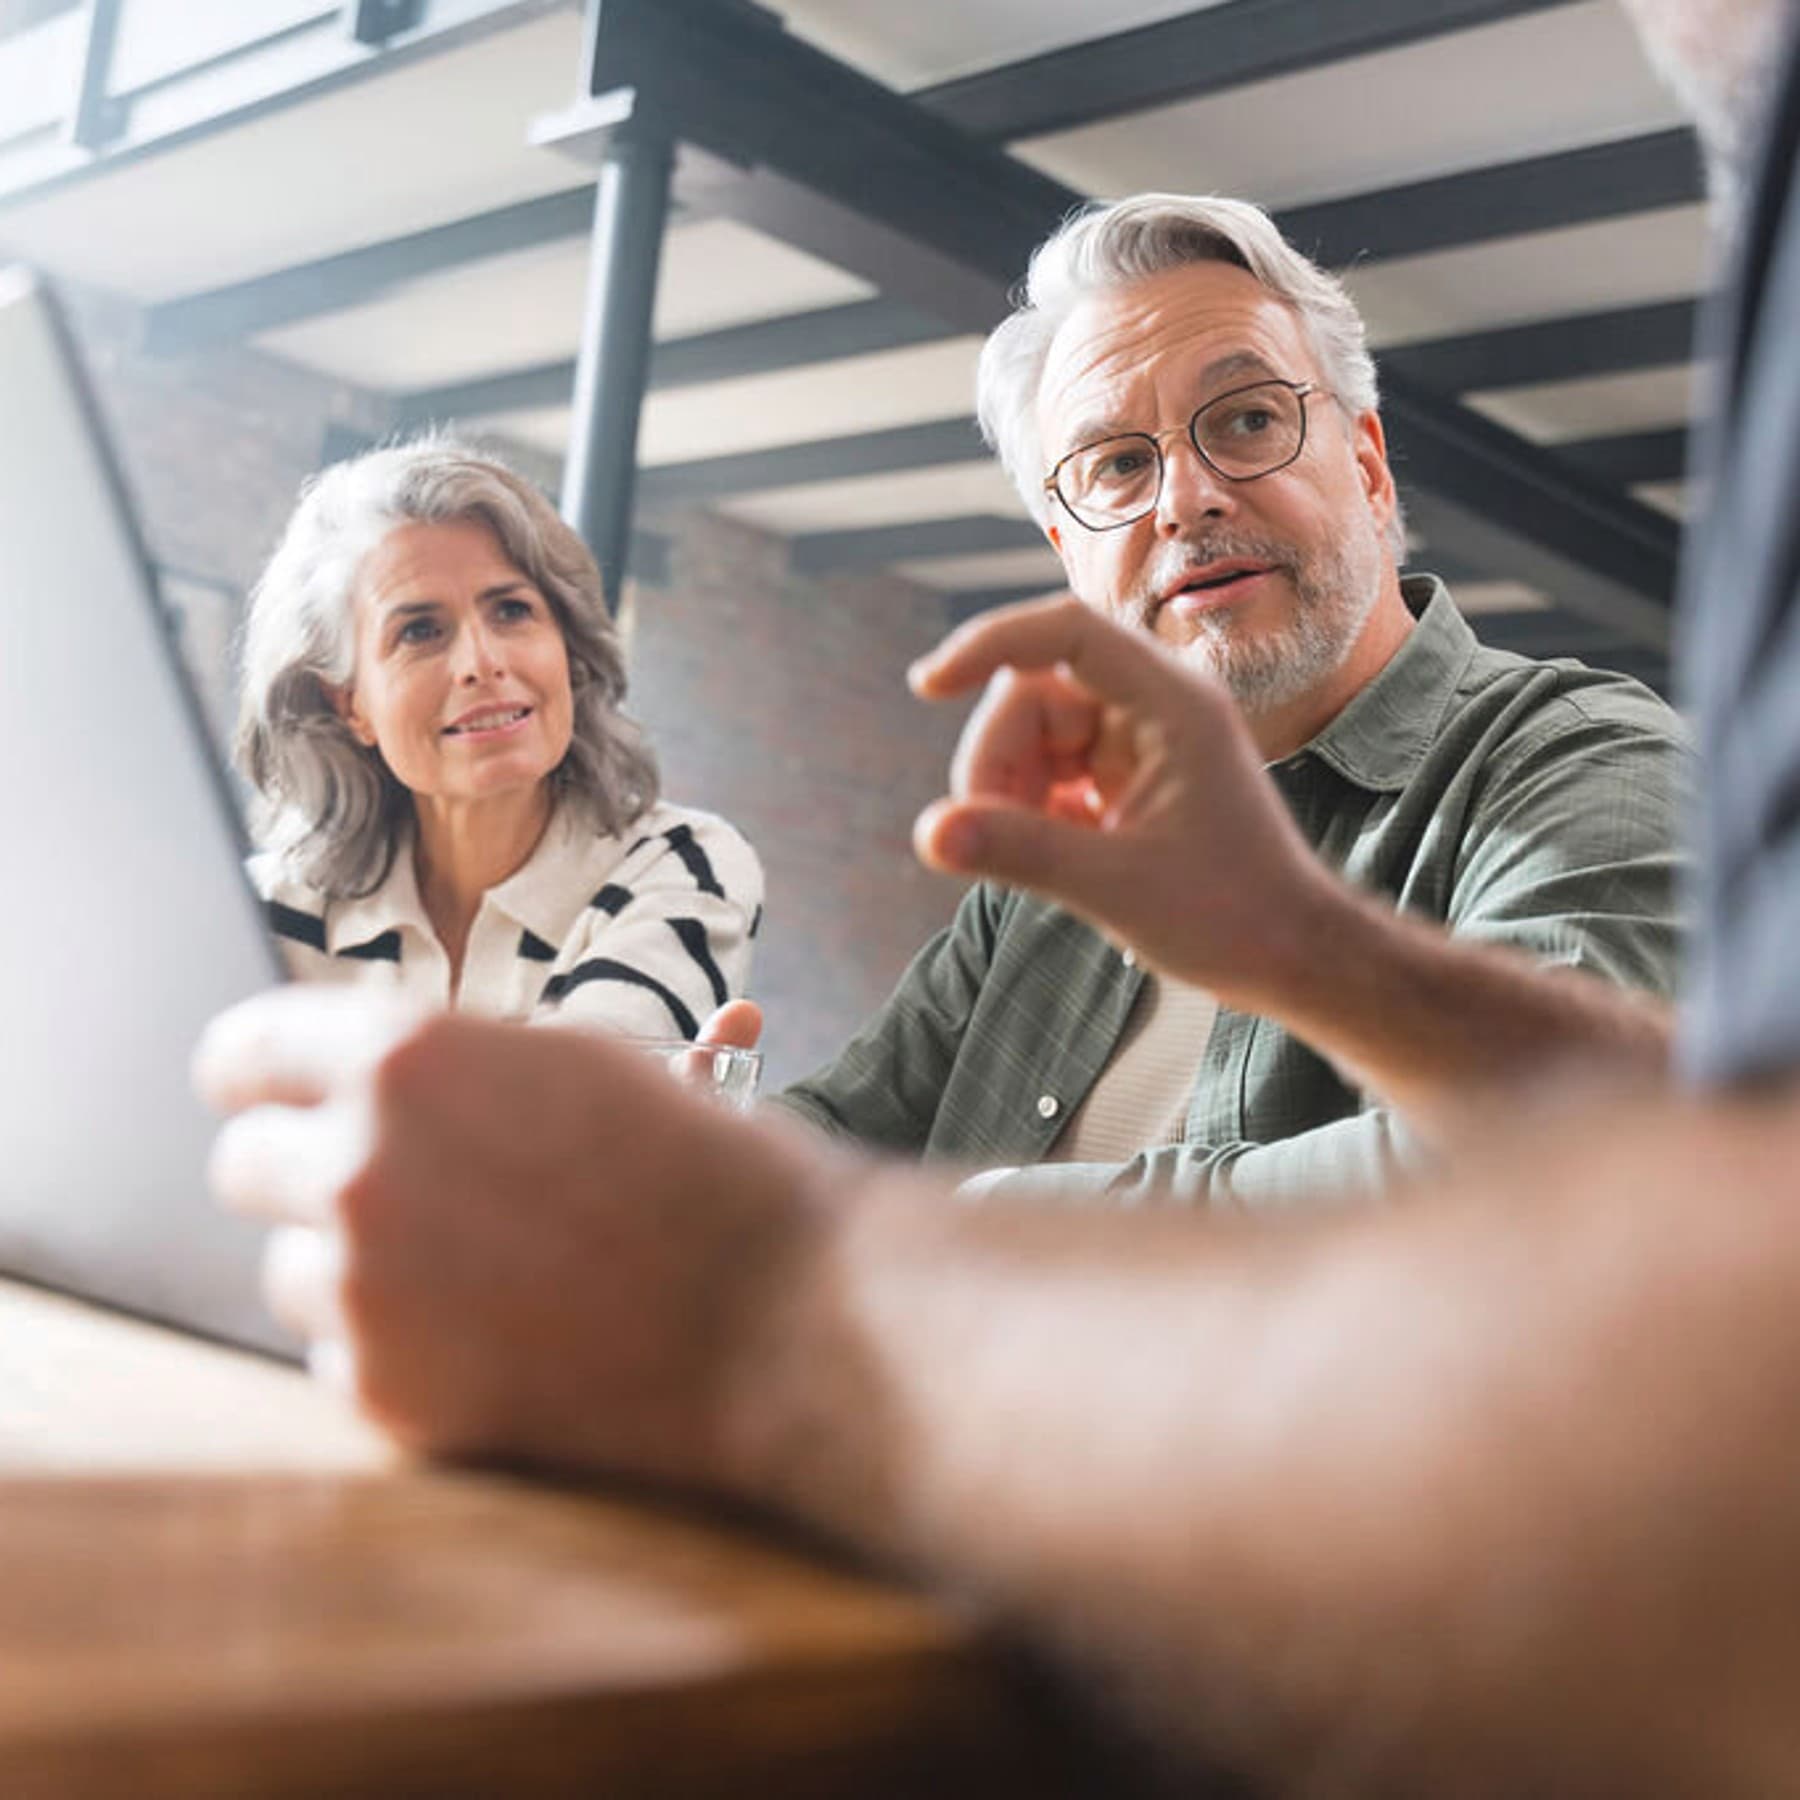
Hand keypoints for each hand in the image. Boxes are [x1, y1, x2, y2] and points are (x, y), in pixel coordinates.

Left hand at [194, 987, 829, 1482]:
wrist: (781, 1311)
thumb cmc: (697, 1170)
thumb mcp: (574, 1065)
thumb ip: (443, 1064)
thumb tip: (343, 1075)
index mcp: (406, 1055)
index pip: (242, 1053)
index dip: (257, 1074)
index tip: (265, 1095)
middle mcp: (361, 1164)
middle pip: (243, 1165)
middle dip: (305, 1171)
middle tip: (392, 1189)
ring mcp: (366, 1288)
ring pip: (290, 1270)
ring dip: (354, 1267)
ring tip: (475, 1270)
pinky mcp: (388, 1394)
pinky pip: (338, 1358)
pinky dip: (397, 1349)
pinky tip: (495, 1334)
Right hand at [909, 594, 1336, 1010]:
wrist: (1290, 957)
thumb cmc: (1232, 918)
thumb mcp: (1116, 887)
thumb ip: (1020, 853)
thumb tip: (929, 832)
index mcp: (1173, 704)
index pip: (1065, 632)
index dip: (988, 644)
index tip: (928, 686)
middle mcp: (1156, 706)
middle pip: (1034, 692)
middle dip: (995, 760)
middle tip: (984, 833)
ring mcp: (1142, 741)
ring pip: (1035, 734)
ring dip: (1009, 789)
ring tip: (1023, 854)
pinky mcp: (1129, 777)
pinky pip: (1052, 768)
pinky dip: (1032, 807)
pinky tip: (1053, 855)